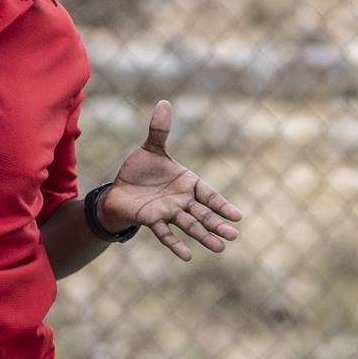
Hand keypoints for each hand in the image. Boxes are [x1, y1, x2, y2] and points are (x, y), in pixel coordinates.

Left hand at [96, 100, 244, 261]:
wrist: (119, 188)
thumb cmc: (140, 170)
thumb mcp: (151, 148)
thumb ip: (160, 130)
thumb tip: (164, 102)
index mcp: (187, 182)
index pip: (209, 194)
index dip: (222, 205)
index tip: (238, 216)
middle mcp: (181, 200)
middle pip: (203, 214)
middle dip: (217, 224)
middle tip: (234, 236)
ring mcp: (168, 212)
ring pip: (189, 225)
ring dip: (203, 236)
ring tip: (219, 248)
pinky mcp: (151, 220)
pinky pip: (165, 234)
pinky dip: (175, 244)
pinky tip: (187, 256)